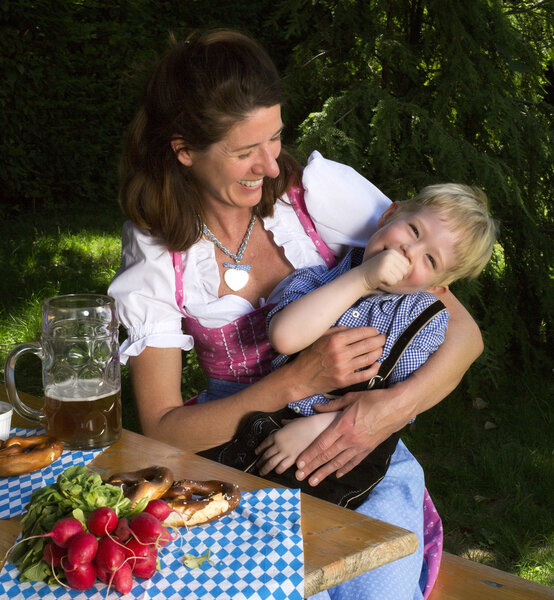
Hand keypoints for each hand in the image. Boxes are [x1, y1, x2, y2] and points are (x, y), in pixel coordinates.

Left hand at [255, 412, 337, 475]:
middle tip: (257, 465)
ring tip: (262, 471)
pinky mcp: (294, 458)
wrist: (315, 428)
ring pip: (271, 463)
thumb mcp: (293, 421)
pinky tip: (276, 471)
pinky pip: (282, 466)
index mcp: (277, 435)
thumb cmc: (305, 423)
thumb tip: (282, 420)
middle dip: (260, 461)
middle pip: (266, 455)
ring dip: (265, 468)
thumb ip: (286, 423)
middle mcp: (278, 444)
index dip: (259, 449)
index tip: (256, 453)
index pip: (264, 444)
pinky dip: (278, 470)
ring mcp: (285, 452)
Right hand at [290, 326, 384, 397]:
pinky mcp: (345, 381)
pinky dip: (374, 369)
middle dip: (379, 340)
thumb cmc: (309, 356)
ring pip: (369, 358)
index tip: (376, 331)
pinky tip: (377, 364)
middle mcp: (340, 353)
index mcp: (334, 340)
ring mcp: (343, 368)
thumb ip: (336, 331)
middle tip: (383, 338)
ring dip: (379, 352)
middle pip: (368, 344)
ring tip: (381, 349)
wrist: (300, 378)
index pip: (360, 333)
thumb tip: (353, 329)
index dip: (372, 331)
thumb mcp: (319, 338)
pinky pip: (365, 375)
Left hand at [294, 386, 409, 484]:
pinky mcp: (369, 449)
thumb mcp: (351, 398)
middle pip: (327, 456)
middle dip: (312, 467)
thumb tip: (315, 408)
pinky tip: (336, 475)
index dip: (309, 454)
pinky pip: (353, 462)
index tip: (299, 463)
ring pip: (339, 462)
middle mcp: (350, 439)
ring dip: (325, 473)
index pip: (322, 443)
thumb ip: (331, 406)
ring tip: (313, 481)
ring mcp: (360, 446)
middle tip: (299, 476)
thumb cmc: (374, 399)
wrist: (398, 407)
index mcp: (343, 425)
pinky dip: (344, 469)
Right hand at [359, 249, 409, 290]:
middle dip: (396, 276)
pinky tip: (380, 279)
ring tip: (383, 276)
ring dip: (392, 280)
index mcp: (392, 251)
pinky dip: (388, 284)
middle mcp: (389, 255)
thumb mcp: (389, 262)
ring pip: (399, 277)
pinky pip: (393, 282)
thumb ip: (400, 262)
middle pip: (404, 271)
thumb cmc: (377, 271)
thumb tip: (412, 263)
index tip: (389, 270)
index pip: (406, 265)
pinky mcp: (383, 272)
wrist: (361, 276)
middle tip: (385, 274)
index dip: (399, 271)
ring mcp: (386, 263)